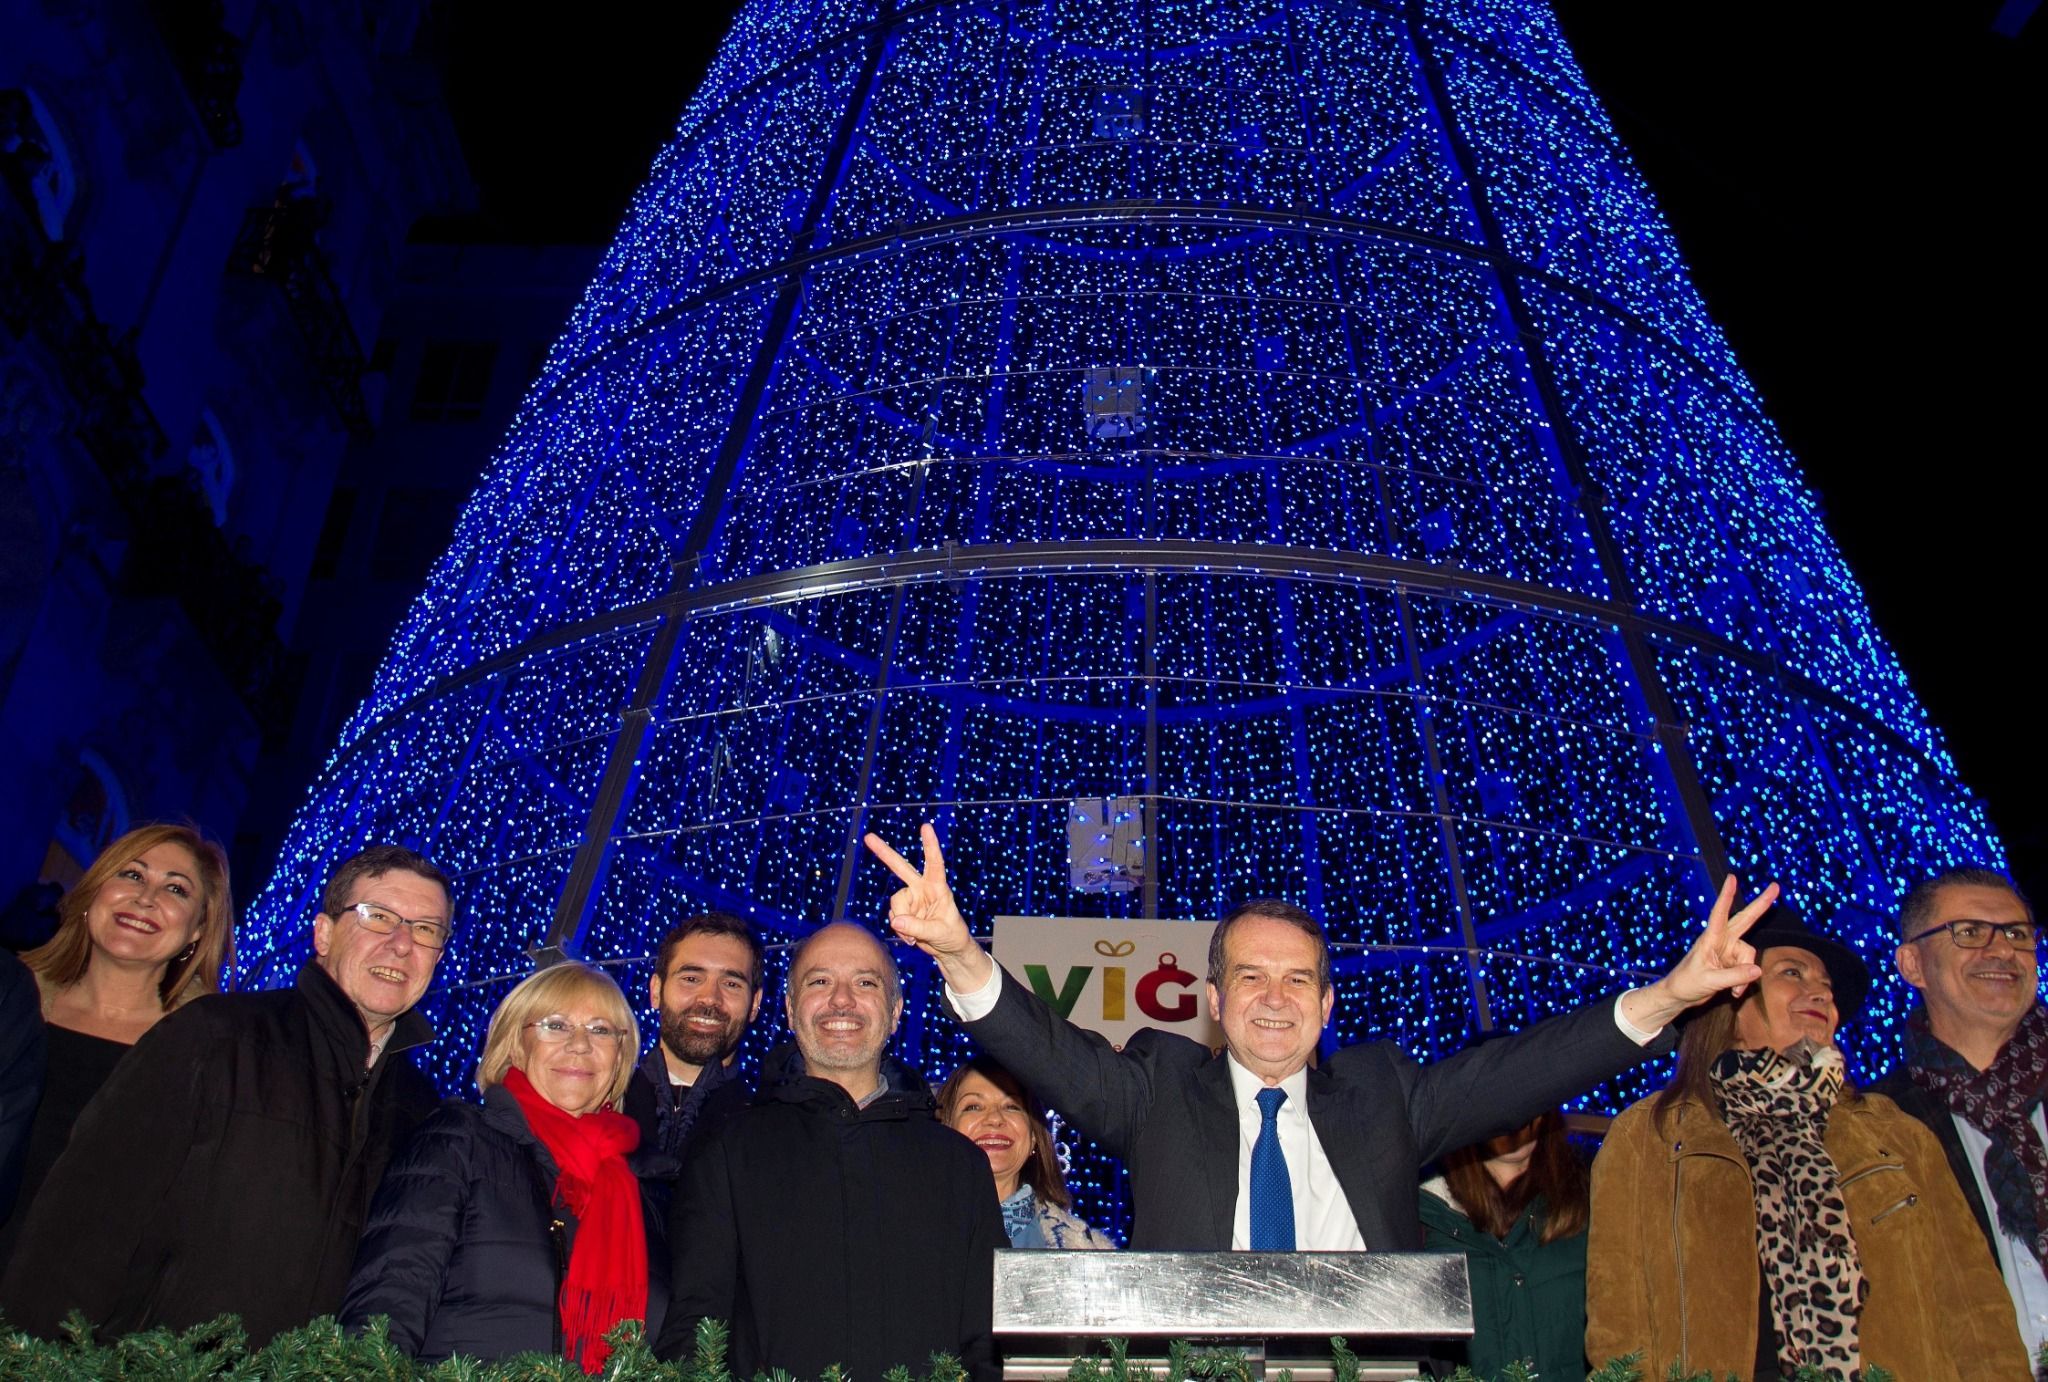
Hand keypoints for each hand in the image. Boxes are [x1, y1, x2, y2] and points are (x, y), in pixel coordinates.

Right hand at [862, 824, 993, 991]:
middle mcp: (922, 889)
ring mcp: (912, 899)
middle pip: (901, 868)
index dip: (930, 845)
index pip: (934, 863)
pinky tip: (911, 938)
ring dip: (901, 922)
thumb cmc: (952, 936)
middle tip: (868, 837)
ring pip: (895, 904)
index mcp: (938, 887)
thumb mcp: (939, 932)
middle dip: (884, 853)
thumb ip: (918, 927)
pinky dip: (900, 930)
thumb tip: (896, 921)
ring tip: (915, 936)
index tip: (926, 826)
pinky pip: (894, 918)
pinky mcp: (904, 912)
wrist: (948, 949)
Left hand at [1621, 875, 1776, 1032]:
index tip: (1732, 878)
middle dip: (1761, 904)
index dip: (1727, 896)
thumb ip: (1734, 976)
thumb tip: (1758, 970)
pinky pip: (1748, 970)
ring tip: (1732, 989)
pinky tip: (1733, 992)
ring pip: (1750, 956)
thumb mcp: (1710, 981)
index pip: (1719, 913)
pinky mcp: (1733, 962)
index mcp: (1710, 938)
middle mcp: (1722, 940)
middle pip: (1745, 919)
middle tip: (1776, 886)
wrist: (1680, 995)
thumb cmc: (1687, 983)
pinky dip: (1743, 982)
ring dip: (1745, 976)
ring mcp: (1728, 950)